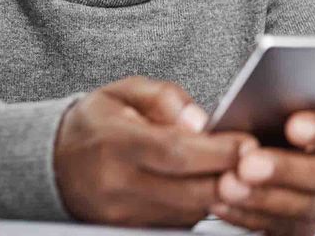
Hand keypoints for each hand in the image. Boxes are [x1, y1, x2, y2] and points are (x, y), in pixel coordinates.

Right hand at [53, 76, 253, 227]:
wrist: (55, 163)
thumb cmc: (98, 122)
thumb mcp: (125, 92)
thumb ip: (165, 99)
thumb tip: (201, 122)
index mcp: (115, 143)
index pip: (174, 152)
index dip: (217, 151)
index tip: (249, 143)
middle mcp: (116, 185)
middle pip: (188, 190)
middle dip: (231, 178)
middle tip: (260, 162)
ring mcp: (121, 216)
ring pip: (188, 212)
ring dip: (220, 194)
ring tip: (241, 172)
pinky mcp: (129, 232)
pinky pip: (178, 224)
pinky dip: (200, 206)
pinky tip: (215, 187)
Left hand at [213, 109, 314, 235]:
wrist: (297, 161)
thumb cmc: (289, 129)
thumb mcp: (292, 110)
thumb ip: (279, 107)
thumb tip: (255, 104)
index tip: (294, 126)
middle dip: (285, 170)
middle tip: (249, 164)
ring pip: (304, 207)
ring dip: (263, 198)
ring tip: (229, 185)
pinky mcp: (304, 228)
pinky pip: (280, 227)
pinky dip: (248, 216)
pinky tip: (224, 204)